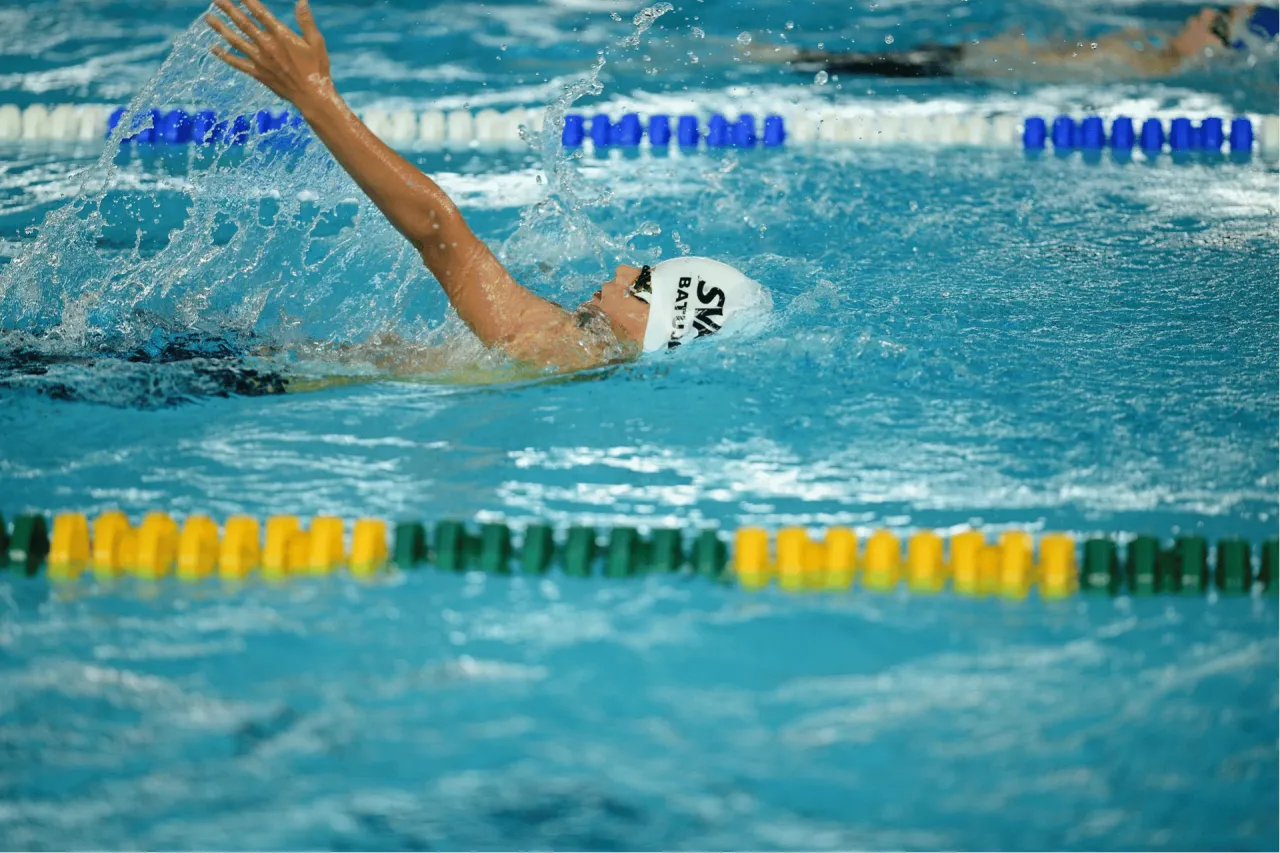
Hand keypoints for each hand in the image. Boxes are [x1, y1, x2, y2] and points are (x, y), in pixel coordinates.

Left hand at [206, 0, 332, 108]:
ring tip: (208, 18)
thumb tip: (301, 1)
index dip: (247, 1)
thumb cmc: (317, 68)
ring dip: (221, 28)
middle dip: (228, 9)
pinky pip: (237, 63)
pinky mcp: (257, 73)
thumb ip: (306, 21)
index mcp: (280, 35)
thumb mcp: (316, 42)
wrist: (311, 96)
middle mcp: (266, 45)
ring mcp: (259, 60)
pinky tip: (214, 48)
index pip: (259, 12)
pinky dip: (224, 56)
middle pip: (243, 23)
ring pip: (235, 40)